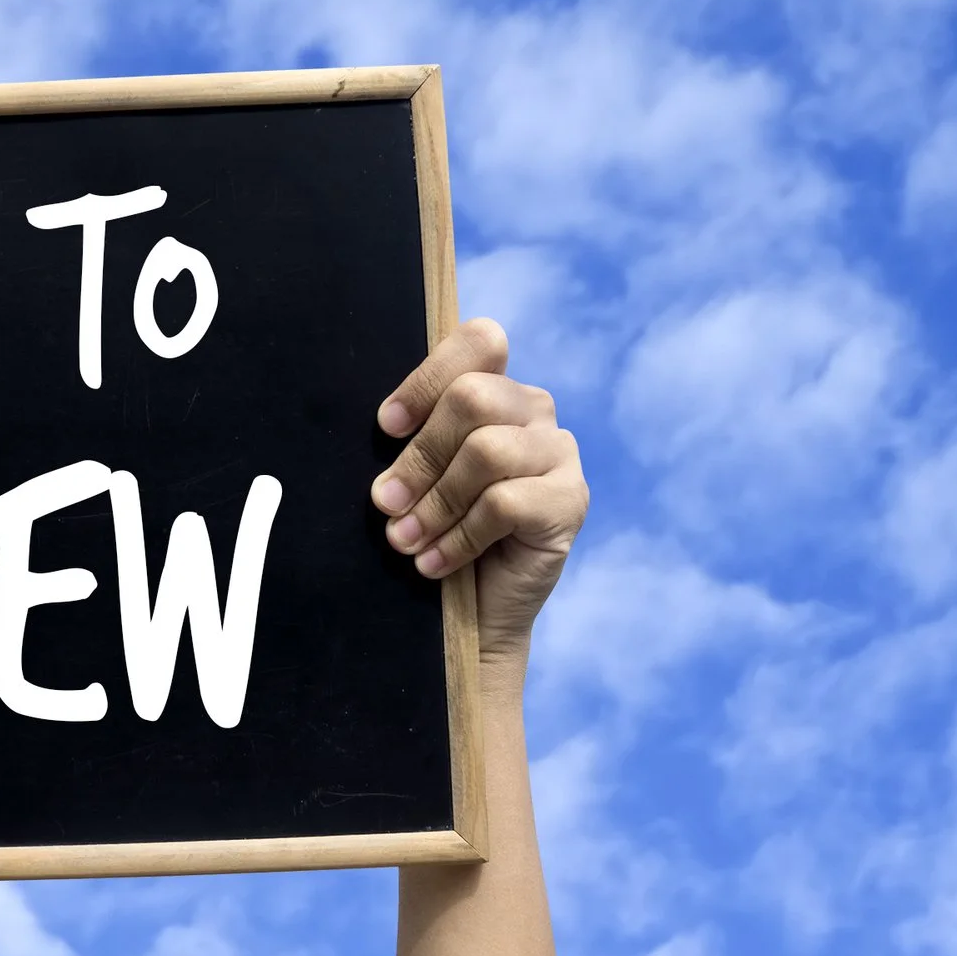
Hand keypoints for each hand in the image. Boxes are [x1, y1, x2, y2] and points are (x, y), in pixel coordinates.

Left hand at [369, 319, 587, 667]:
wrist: (474, 613)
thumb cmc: (439, 532)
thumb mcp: (419, 477)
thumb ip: (413, 443)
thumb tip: (387, 441)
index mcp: (498, 389)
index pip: (480, 343)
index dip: (428, 378)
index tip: (387, 427)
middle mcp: (535, 410)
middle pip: (472, 398)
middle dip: (419, 455)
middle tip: (386, 502)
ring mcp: (559, 454)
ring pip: (487, 451)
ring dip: (434, 502)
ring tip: (405, 541)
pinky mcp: (570, 502)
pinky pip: (504, 503)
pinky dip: (459, 536)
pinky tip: (435, 563)